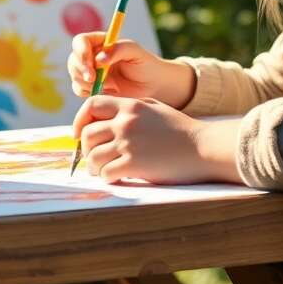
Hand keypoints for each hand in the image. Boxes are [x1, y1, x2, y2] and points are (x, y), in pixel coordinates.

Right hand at [66, 33, 193, 107]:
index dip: (81, 51)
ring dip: (87, 82)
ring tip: (110, 85)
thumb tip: (99, 58)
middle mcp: (92, 55)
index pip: (81, 42)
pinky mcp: (92, 88)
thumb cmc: (146, 65)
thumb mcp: (135, 52)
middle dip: (81, 70)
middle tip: (94, 79)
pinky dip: (88, 92)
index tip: (90, 63)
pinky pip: (79, 89)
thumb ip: (118, 50)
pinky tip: (108, 91)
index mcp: (101, 42)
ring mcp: (91, 72)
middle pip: (73, 59)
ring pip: (75, 76)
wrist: (153, 87)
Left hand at [71, 96, 239, 184]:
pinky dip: (107, 178)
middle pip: (87, 134)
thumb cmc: (181, 130)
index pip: (91, 105)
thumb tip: (106, 118)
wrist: (204, 147)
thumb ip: (131, 108)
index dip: (79, 120)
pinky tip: (116, 178)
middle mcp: (125, 122)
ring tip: (102, 171)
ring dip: (94, 167)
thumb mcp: (155, 108)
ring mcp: (128, 143)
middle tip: (93, 158)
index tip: (78, 134)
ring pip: (93, 156)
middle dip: (85, 149)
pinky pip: (106, 173)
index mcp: (130, 106)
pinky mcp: (134, 165)